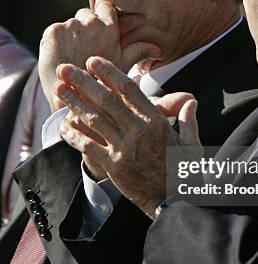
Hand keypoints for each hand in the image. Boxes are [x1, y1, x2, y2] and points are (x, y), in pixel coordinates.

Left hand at [39, 0, 160, 111]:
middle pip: (85, 14)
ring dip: (70, 36)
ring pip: (69, 24)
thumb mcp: (123, 65)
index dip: (102, 18)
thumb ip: (139, 51)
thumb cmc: (101, 82)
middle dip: (85, 28)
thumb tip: (157, 49)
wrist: (72, 98)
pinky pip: (54, 32)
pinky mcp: (52, 32)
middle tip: (85, 50)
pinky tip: (61, 58)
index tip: (99, 32)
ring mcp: (69, 26)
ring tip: (73, 57)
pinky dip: (56, 43)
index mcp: (109, 27)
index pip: (105, 6)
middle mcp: (89, 22)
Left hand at [55, 57, 201, 217]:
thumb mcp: (192, 143)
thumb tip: (191, 101)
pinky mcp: (114, 166)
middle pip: (107, 100)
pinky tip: (63, 126)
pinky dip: (75, 135)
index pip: (129, 90)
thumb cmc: (185, 171)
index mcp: (157, 122)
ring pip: (95, 120)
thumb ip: (188, 119)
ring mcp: (125, 149)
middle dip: (83, 82)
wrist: (175, 202)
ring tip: (59, 89)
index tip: (93, 62)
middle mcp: (139, 131)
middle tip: (66, 69)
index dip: (109, 73)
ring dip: (75, 102)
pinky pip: (89, 147)